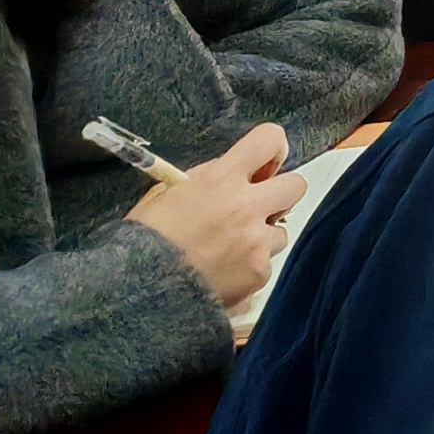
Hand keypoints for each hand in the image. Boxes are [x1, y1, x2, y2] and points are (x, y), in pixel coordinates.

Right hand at [124, 121, 301, 306]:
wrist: (137, 294)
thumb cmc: (144, 239)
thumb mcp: (165, 194)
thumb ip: (203, 178)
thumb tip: (228, 171)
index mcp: (221, 179)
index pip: (269, 140)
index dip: (270, 148)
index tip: (263, 161)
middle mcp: (247, 207)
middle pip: (296, 185)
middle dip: (279, 194)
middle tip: (255, 207)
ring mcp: (256, 242)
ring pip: (280, 231)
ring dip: (261, 237)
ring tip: (228, 250)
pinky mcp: (258, 274)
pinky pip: (265, 265)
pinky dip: (249, 269)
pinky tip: (224, 274)